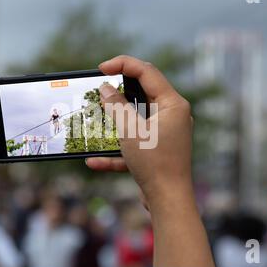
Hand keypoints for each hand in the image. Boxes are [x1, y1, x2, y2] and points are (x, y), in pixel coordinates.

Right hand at [86, 55, 192, 209]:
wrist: (168, 202)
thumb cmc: (155, 164)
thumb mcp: (131, 130)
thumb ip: (117, 105)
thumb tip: (105, 89)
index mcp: (172, 104)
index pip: (147, 72)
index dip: (123, 64)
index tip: (101, 68)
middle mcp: (172, 115)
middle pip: (142, 93)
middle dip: (117, 92)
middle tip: (98, 91)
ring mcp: (165, 133)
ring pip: (135, 119)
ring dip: (114, 121)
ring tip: (95, 118)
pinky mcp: (157, 150)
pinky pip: (134, 143)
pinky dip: (116, 149)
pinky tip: (94, 161)